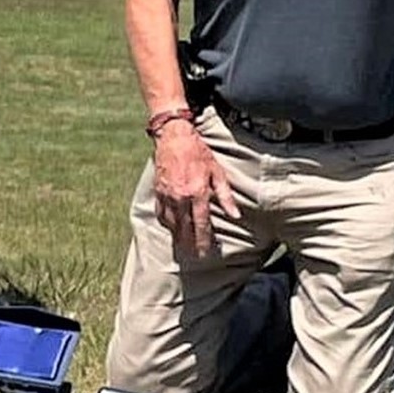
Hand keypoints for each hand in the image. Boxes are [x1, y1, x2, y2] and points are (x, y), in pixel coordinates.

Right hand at [151, 122, 239, 257]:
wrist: (174, 136)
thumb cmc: (199, 152)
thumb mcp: (217, 171)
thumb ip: (226, 196)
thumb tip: (235, 215)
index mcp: (198, 192)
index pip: (201, 223)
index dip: (203, 240)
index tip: (205, 252)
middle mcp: (181, 197)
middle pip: (185, 228)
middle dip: (190, 243)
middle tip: (194, 256)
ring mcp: (167, 194)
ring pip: (171, 222)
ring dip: (177, 236)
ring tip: (182, 247)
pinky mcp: (158, 190)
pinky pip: (161, 212)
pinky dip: (166, 222)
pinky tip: (170, 228)